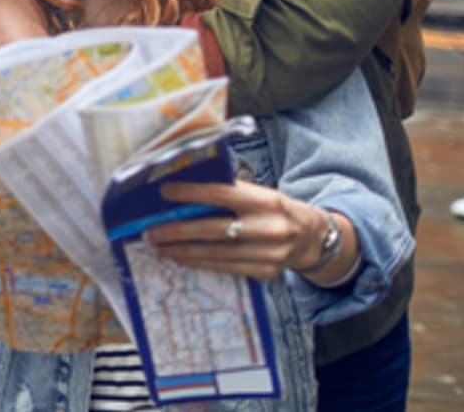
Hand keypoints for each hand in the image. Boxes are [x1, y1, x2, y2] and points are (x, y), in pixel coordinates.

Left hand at [142, 180, 329, 280]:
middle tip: (151, 231)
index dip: (191, 193)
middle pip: (213, 230)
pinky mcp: (264, 272)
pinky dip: (198, 262)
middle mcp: (268, 228)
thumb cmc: (276, 210)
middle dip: (178, 231)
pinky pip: (224, 267)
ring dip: (182, 251)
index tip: (165, 192)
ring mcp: (268, 254)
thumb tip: (184, 192)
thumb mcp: (260, 194)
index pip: (222, 195)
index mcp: (266, 201)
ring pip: (215, 253)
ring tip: (158, 246)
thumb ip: (230, 193)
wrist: (313, 238)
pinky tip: (179, 257)